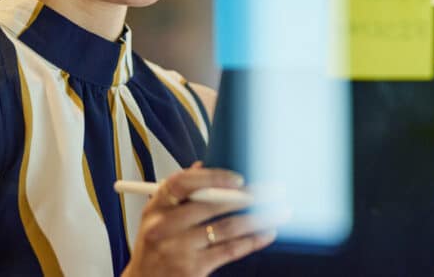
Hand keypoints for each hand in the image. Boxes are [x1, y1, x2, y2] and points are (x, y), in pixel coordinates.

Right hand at [123, 163, 279, 276]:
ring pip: (226, 228)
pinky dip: (251, 241)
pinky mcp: (191, 269)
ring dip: (257, 218)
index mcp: (156, 207)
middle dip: (248, 196)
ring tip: (278, 212)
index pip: (183, 182)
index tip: (239, 179)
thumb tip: (203, 167)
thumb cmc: (155, 248)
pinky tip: (266, 233)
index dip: (213, 177)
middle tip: (272, 191)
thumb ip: (179, 194)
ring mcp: (178, 248)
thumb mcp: (157, 218)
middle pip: (212, 204)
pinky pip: (228, 250)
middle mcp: (164, 226)